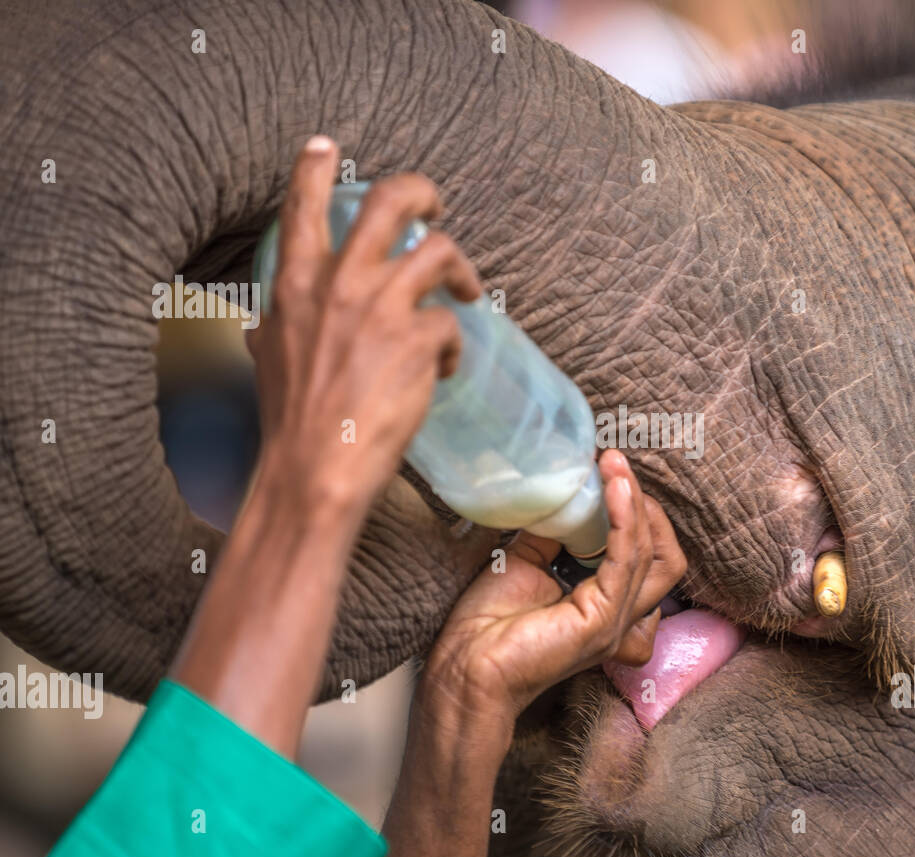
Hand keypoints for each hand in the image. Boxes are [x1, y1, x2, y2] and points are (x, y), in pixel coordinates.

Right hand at [248, 135, 481, 519]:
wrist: (313, 470)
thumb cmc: (291, 424)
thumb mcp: (268, 362)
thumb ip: (275, 331)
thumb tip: (267, 329)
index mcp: (294, 284)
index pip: (302, 205)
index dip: (316, 167)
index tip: (327, 147)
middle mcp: (338, 283)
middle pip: (391, 201)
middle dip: (422, 192)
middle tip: (436, 207)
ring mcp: (381, 308)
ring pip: (439, 251)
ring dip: (461, 269)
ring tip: (468, 293)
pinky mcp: (418, 340)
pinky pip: (452, 325)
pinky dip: (453, 347)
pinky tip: (444, 370)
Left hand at [382, 449, 684, 856]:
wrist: (464, 666)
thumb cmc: (488, 626)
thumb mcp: (527, 562)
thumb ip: (554, 534)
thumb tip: (567, 495)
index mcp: (607, 608)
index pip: (648, 557)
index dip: (636, 515)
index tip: (609, 474)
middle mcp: (622, 619)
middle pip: (665, 557)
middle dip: (647, 508)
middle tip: (617, 471)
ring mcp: (616, 622)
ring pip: (653, 554)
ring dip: (635, 503)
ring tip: (614, 466)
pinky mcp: (602, 620)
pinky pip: (627, 561)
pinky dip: (624, 520)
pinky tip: (613, 488)